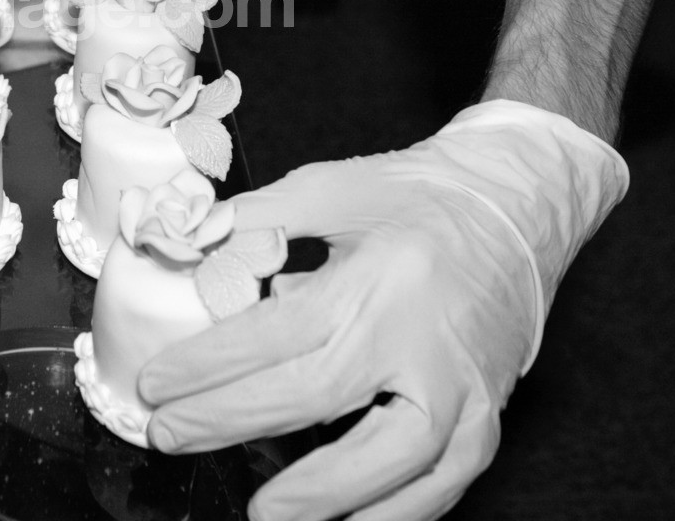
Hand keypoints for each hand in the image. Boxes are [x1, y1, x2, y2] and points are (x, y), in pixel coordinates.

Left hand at [139, 100, 627, 520]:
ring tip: (262, 512)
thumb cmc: (419, 197)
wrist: (519, 206)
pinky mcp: (487, 416)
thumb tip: (187, 246)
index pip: (278, 334)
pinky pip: (442, 484)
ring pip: (391, 461)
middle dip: (230, 421)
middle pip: (315, 397)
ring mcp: (461, 387)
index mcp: (380, 278)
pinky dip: (395, 515)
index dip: (209, 366)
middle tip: (169, 434)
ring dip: (321, 494)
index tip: (155, 384)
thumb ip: (258, 220)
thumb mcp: (333, 186)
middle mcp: (423, 339)